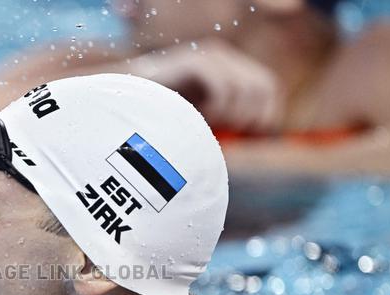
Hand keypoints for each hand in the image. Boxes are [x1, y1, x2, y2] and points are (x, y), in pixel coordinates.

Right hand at [133, 40, 283, 133]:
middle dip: (251, 117)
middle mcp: (223, 58)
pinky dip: (216, 109)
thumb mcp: (201, 125)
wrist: (123, 106)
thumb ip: (226, 128)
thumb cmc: (161, 122)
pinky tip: (199, 117)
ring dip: (231, 115)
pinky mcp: (194, 61)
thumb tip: (255, 142)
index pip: (267, 88)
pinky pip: (223, 87)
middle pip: (263, 87)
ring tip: (208, 126)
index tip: (248, 137)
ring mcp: (209, 56)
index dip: (266, 114)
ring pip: (245, 89)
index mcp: (228, 70)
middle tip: (229, 134)